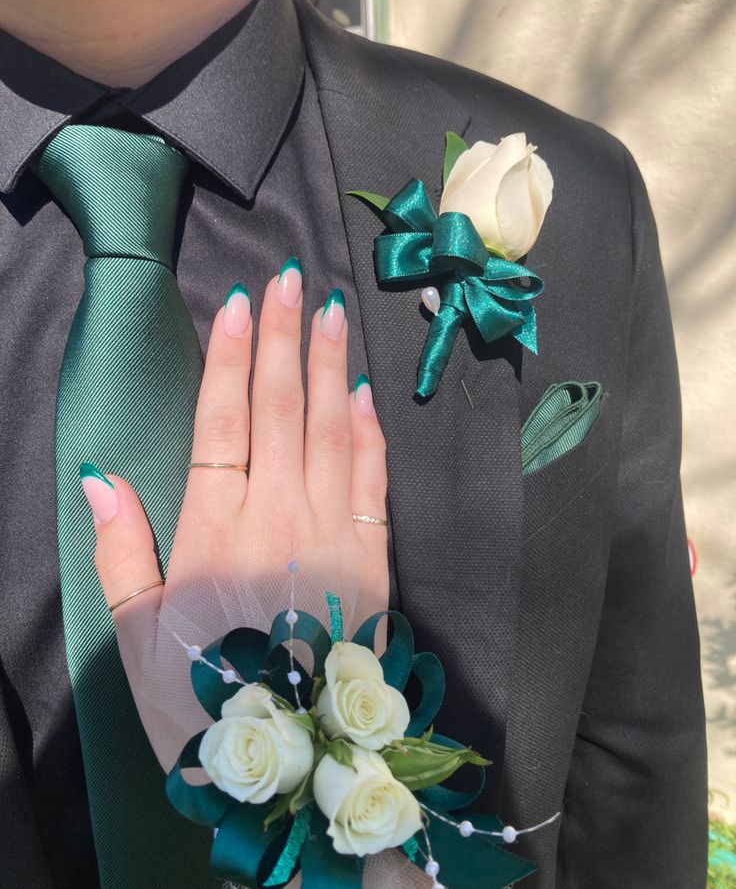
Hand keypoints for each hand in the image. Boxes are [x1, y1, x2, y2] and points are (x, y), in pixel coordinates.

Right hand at [83, 265, 388, 769]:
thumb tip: (99, 476)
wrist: (301, 761)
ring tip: (331, 311)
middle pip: (280, 408)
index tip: (239, 303)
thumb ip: (121, 551)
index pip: (223, 421)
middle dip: (284, 338)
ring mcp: (335, 532)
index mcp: (216, 532)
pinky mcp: (376, 555)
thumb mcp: (137, 637)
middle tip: (291, 279)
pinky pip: (373, 477)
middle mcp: (280, 517)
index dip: (230, 358)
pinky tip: (363, 389)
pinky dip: (369, 429)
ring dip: (330, 365)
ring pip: (331, 428)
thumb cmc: (206, 698)